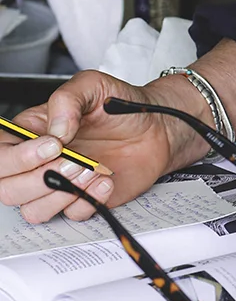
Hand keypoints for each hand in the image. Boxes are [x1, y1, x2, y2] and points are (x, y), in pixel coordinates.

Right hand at [0, 70, 207, 223]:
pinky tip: (106, 180)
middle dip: (39, 178)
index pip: (0, 154)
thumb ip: (67, 100)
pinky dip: (88, 201)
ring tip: (92, 169)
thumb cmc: (120, 105)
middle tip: (75, 160)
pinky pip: (71, 215)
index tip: (53, 145)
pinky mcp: (82, 201)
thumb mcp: (93, 85)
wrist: (156, 127)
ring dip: (62, 193)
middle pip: (7, 188)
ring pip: (33, 210)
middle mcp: (38, 162)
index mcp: (31, 132)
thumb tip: (54, 131)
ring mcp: (58, 184)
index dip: (17, 157)